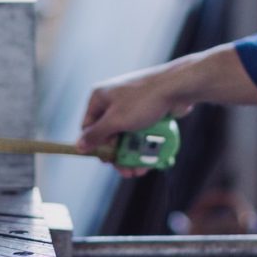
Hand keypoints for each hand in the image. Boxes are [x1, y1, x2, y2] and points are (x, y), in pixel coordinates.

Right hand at [76, 44, 256, 173]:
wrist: (177, 86)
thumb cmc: (144, 100)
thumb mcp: (116, 120)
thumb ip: (96, 134)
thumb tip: (79, 145)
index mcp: (100, 97)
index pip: (88, 126)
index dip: (96, 145)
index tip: (107, 161)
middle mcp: (113, 99)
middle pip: (109, 134)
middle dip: (118, 154)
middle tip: (126, 170)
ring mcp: (131, 105)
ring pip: (126, 135)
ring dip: (131, 154)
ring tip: (140, 169)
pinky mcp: (146, 110)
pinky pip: (140, 131)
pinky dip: (143, 144)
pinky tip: (149, 159)